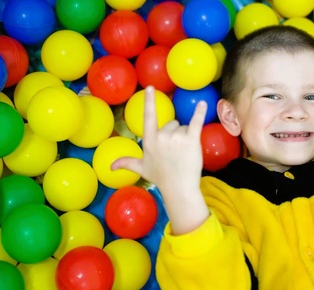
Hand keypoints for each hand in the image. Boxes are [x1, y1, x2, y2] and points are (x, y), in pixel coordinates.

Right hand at [111, 86, 209, 233]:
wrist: (178, 188)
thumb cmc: (161, 178)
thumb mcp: (141, 168)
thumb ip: (126, 163)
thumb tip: (111, 166)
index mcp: (149, 140)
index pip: (149, 116)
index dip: (149, 101)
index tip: (150, 88)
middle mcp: (161, 136)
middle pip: (172, 124)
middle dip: (176, 135)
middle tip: (176, 152)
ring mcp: (176, 138)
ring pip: (184, 128)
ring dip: (186, 138)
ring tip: (183, 154)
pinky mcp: (191, 140)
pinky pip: (195, 122)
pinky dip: (200, 113)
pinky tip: (203, 104)